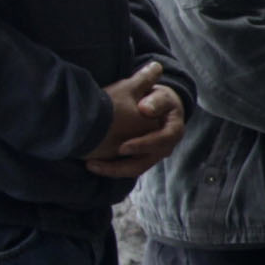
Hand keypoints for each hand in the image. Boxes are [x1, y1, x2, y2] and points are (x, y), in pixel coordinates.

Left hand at [84, 63, 185, 177]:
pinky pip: (127, 169)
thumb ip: (155, 100)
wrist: (159, 107)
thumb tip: (145, 109)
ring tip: (91, 165)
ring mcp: (153, 156)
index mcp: (173, 131)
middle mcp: (165, 147)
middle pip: (145, 162)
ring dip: (112, 169)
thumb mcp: (160, 95)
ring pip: (134, 169)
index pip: (162, 141)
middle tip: (98, 161)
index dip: (143, 145)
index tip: (122, 147)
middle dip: (121, 165)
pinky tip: (93, 164)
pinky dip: (110, 168)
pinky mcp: (141, 159)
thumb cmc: (158, 99)